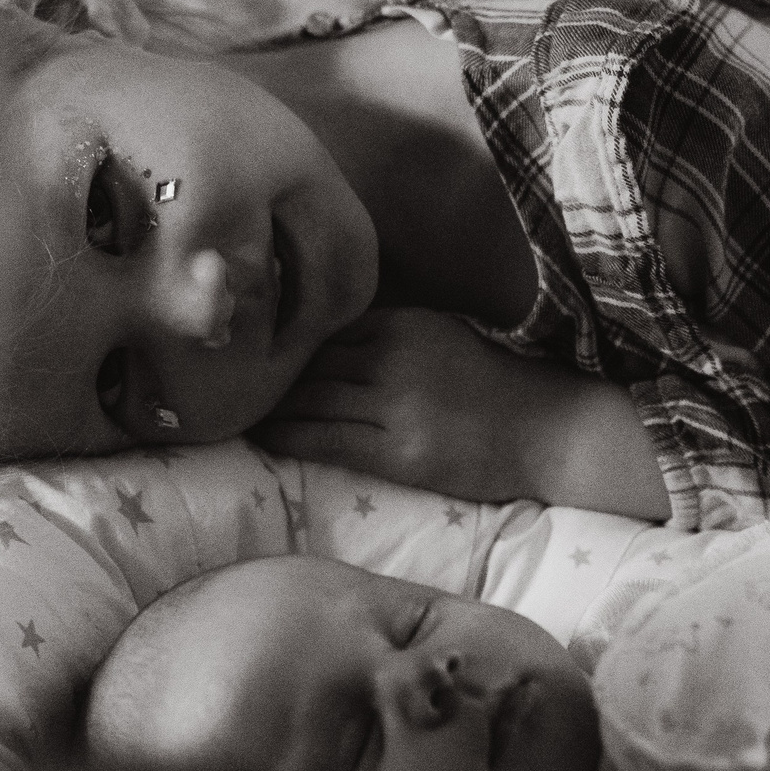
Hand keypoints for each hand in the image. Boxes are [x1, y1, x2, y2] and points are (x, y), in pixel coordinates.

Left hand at [253, 308, 667, 516]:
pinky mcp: (399, 450)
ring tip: (230, 408)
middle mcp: (394, 354)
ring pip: (308, 398)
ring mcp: (396, 403)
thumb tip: (320, 337)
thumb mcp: (439, 337)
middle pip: (307, 359)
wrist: (551, 430)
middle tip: (218, 376)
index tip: (244, 343)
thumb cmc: (492, 388)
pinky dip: (286, 437)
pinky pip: (324, 439)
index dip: (281, 338)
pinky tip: (261, 437)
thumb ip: (386, 333)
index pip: (322, 324)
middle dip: (263, 369)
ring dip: (266, 404)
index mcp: (404, 320)